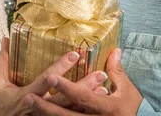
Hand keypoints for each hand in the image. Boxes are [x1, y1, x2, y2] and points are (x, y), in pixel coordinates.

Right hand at [0, 38, 107, 115]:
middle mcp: (41, 107)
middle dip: (84, 86)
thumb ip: (3, 63)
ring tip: (105, 88)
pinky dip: (84, 110)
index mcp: (28, 95)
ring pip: (72, 109)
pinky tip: (97, 103)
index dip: (60, 67)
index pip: (47, 80)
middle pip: (67, 97)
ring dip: (89, 99)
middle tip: (101, 74)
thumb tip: (6, 41)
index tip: (75, 55)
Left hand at [24, 48, 142, 115]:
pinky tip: (39, 115)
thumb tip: (114, 50)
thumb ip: (117, 70)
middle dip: (45, 107)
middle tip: (27, 98)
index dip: (66, 88)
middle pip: (65, 115)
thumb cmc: (133, 107)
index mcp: (105, 107)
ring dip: (45, 114)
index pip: (82, 97)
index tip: (51, 77)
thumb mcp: (127, 89)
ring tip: (29, 104)